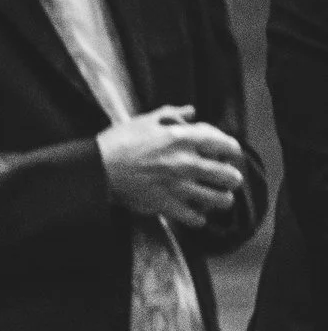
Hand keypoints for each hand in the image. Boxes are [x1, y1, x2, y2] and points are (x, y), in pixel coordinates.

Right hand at [99, 106, 243, 226]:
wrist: (97, 167)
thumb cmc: (119, 141)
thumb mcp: (146, 120)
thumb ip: (172, 114)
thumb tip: (191, 111)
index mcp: (184, 138)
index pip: (224, 144)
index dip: (232, 149)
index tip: (232, 153)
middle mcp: (187, 162)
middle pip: (225, 173)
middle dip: (233, 178)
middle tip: (233, 180)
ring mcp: (177, 185)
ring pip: (214, 197)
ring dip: (222, 200)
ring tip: (224, 201)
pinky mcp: (163, 203)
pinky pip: (190, 216)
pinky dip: (197, 219)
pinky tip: (199, 219)